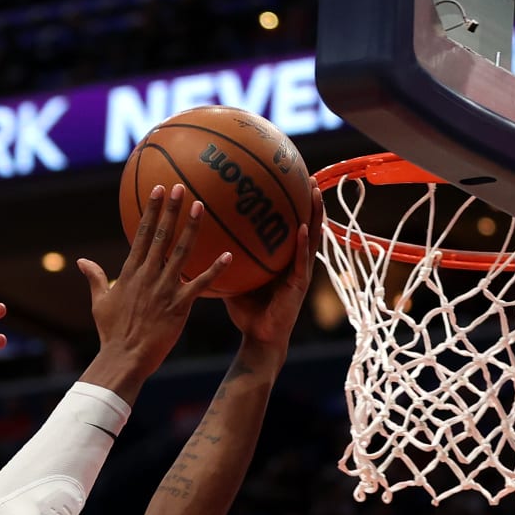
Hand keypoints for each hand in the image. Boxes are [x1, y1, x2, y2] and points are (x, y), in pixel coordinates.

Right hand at [78, 185, 229, 375]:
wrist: (124, 358)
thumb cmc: (111, 333)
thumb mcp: (100, 302)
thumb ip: (94, 278)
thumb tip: (81, 261)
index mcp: (130, 273)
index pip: (142, 235)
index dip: (151, 211)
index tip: (158, 190)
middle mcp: (148, 276)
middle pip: (162, 236)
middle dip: (171, 210)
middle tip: (180, 186)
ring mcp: (164, 289)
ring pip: (181, 253)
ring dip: (191, 229)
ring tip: (200, 206)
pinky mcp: (179, 306)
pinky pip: (200, 285)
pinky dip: (214, 270)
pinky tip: (228, 255)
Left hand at [223, 181, 322, 352]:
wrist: (259, 339)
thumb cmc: (247, 311)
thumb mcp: (235, 280)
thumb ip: (225, 260)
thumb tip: (201, 242)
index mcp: (282, 259)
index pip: (289, 227)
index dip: (291, 205)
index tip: (288, 180)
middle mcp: (294, 261)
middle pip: (306, 225)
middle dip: (309, 201)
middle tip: (308, 175)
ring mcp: (300, 271)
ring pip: (311, 237)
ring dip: (314, 214)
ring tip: (313, 191)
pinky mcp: (299, 285)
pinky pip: (301, 260)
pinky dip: (302, 243)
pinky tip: (302, 227)